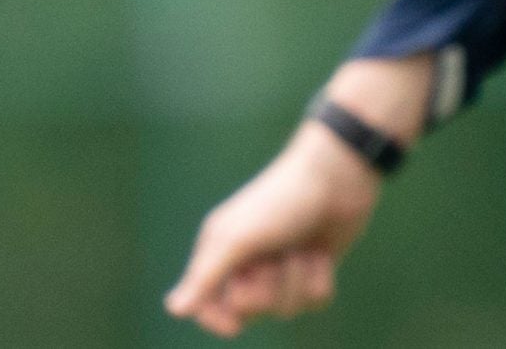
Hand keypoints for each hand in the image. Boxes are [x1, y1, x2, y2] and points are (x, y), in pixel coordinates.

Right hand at [165, 119, 382, 336]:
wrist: (333, 179)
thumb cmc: (278, 203)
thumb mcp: (236, 240)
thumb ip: (205, 277)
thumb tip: (172, 309)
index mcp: (220, 250)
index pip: (205, 302)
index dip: (215, 319)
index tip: (234, 325)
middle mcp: (247, 261)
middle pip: (250, 310)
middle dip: (266, 288)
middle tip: (272, 256)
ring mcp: (280, 266)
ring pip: (285, 307)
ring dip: (295, 279)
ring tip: (299, 247)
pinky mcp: (310, 269)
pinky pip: (313, 300)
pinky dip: (318, 278)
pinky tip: (320, 252)